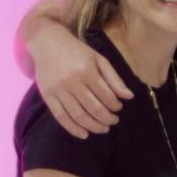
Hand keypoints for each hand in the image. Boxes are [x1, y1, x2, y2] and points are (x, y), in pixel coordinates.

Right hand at [33, 22, 131, 137]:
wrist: (47, 42)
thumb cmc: (77, 51)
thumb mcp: (99, 59)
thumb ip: (114, 78)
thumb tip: (129, 97)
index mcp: (87, 71)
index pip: (106, 96)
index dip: (115, 106)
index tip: (118, 108)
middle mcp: (72, 81)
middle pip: (94, 108)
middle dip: (107, 119)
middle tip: (113, 121)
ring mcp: (58, 89)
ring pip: (78, 115)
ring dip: (93, 126)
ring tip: (103, 129)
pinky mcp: (47, 96)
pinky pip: (60, 117)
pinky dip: (73, 129)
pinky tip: (84, 134)